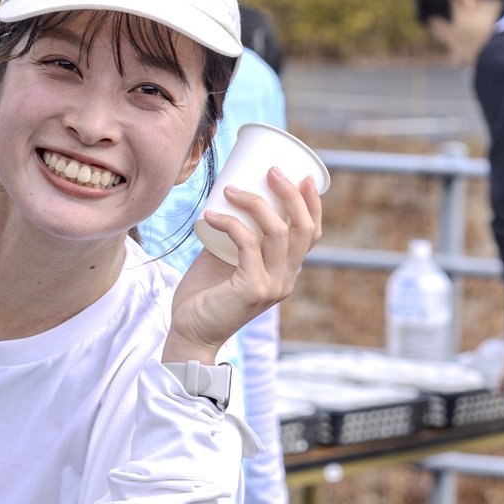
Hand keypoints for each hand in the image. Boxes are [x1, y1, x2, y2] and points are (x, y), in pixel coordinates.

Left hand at [166, 168, 321, 363]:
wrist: (190, 333)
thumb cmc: (205, 296)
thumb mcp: (226, 259)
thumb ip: (236, 237)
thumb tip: (229, 200)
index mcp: (286, 272)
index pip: (311, 234)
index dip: (313, 204)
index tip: (304, 176)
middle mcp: (285, 279)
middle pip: (303, 228)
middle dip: (291, 194)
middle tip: (271, 171)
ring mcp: (272, 285)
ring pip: (277, 232)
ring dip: (255, 203)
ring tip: (230, 189)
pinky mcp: (252, 289)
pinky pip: (247, 244)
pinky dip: (230, 223)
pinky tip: (211, 215)